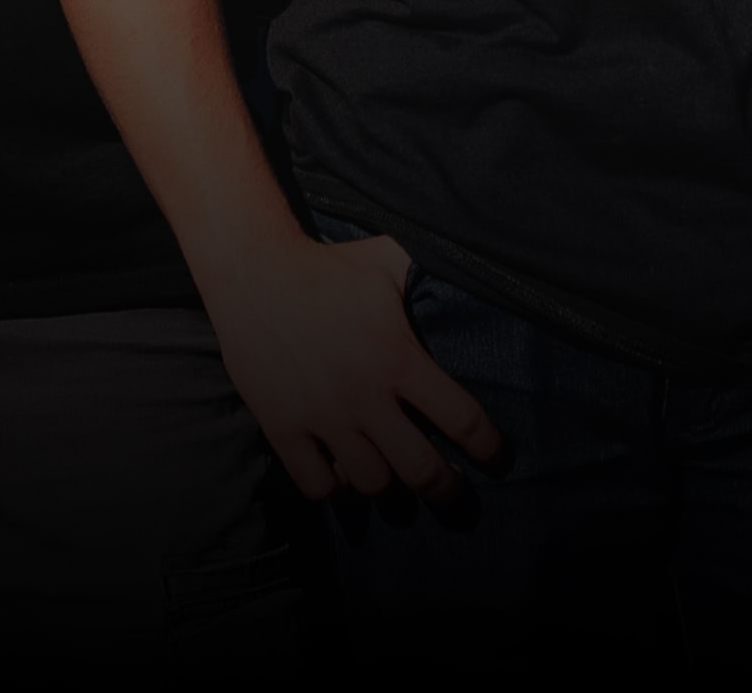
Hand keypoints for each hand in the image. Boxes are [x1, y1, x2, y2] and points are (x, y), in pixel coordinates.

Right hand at [207, 230, 501, 501]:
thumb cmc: (330, 266)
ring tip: (394, 476)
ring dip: (388, 487)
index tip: (497, 458)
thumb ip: (428, 273)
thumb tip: (474, 274)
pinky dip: (335, 489)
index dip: (489, 448)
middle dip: (447, 491)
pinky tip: (342, 473)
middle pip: (421, 473)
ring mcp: (322, 416)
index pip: (462, 420)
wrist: (255, 272)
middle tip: (452, 492)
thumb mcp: (388, 260)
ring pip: (371, 486)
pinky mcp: (283, 427)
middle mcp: (364, 395)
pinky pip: (318, 487)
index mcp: (398, 357)